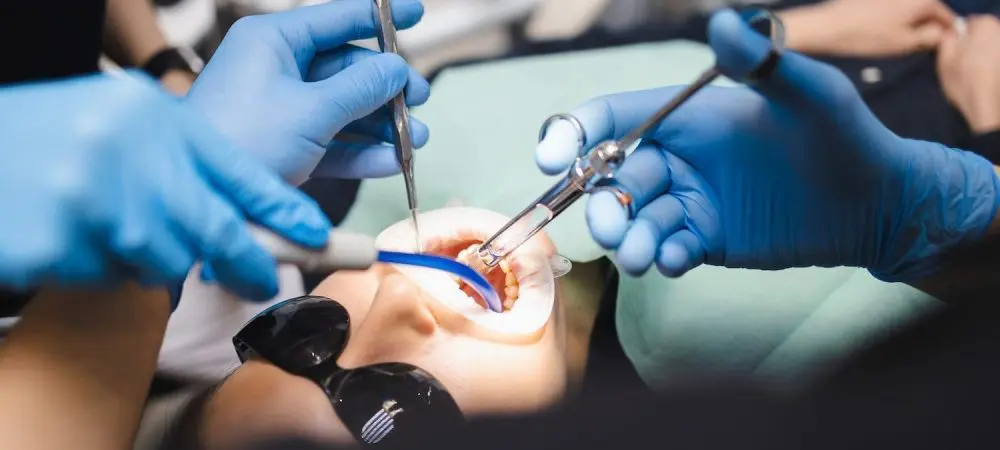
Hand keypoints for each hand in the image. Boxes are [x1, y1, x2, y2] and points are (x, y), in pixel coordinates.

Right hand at [0, 72, 330, 299]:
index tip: (317, 235)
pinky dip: (102, 265)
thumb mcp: (118, 120)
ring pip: (165, 260)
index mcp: (150, 116)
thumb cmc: (42, 136)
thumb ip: (178, 156)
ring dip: (151, 257)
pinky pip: (111, 276)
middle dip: (248, 262)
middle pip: (217, 229)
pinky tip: (73, 233)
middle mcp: (127, 153)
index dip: (284, 209)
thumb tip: (239, 211)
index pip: (240, 170)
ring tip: (109, 223)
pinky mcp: (57, 244)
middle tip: (263, 281)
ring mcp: (90, 200)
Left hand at [185, 0, 431, 185]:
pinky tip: (391, 162)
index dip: (380, 17)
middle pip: (346, 68)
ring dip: (382, 125)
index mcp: (273, 42)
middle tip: (420, 99)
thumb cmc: (245, 140)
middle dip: (387, 88)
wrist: (206, 199)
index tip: (416, 13)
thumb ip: (361, 87)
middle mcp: (276, 69)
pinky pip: (331, 141)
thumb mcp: (312, 110)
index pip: (336, 18)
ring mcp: (281, 109)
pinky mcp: (284, 146)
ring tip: (416, 140)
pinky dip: (361, 152)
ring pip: (343, 108)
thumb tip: (397, 69)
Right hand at [535, 10, 998, 279]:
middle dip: (604, 204)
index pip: (614, 118)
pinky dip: (662, 256)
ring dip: (628, 238)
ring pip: (636, 219)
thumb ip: (763, 64)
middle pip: (613, 177)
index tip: (548, 157)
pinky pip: (667, 247)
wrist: (876, 204)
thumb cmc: (845, 137)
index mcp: (688, 116)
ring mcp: (690, 200)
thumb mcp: (810, 95)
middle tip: (614, 228)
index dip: (573, 132)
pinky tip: (676, 261)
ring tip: (641, 255)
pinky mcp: (705, 238)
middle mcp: (680, 156)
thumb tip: (723, 22)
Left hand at [780, 0, 955, 56]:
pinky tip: (882, 33)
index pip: (945, 15)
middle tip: (920, 48)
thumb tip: (944, 33)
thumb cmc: (868, 37)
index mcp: (922, 1)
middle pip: (927, 11)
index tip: (945, 47)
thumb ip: (930, 38)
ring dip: (910, 24)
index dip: (947, 32)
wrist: (828, 26)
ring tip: (899, 42)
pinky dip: (894, 19)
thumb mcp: (904, 43)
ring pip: (909, 10)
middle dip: (927, 27)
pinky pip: (893, 9)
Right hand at [937, 15, 999, 132]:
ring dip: (984, 56)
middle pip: (983, 34)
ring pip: (991, 48)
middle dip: (973, 45)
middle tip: (963, 65)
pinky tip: (987, 79)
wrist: (988, 108)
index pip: (969, 23)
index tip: (954, 52)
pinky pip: (995, 60)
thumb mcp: (944, 60)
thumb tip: (952, 33)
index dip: (959, 37)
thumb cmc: (964, 83)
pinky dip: (992, 66)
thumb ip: (947, 39)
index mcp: (985, 25)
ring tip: (975, 74)